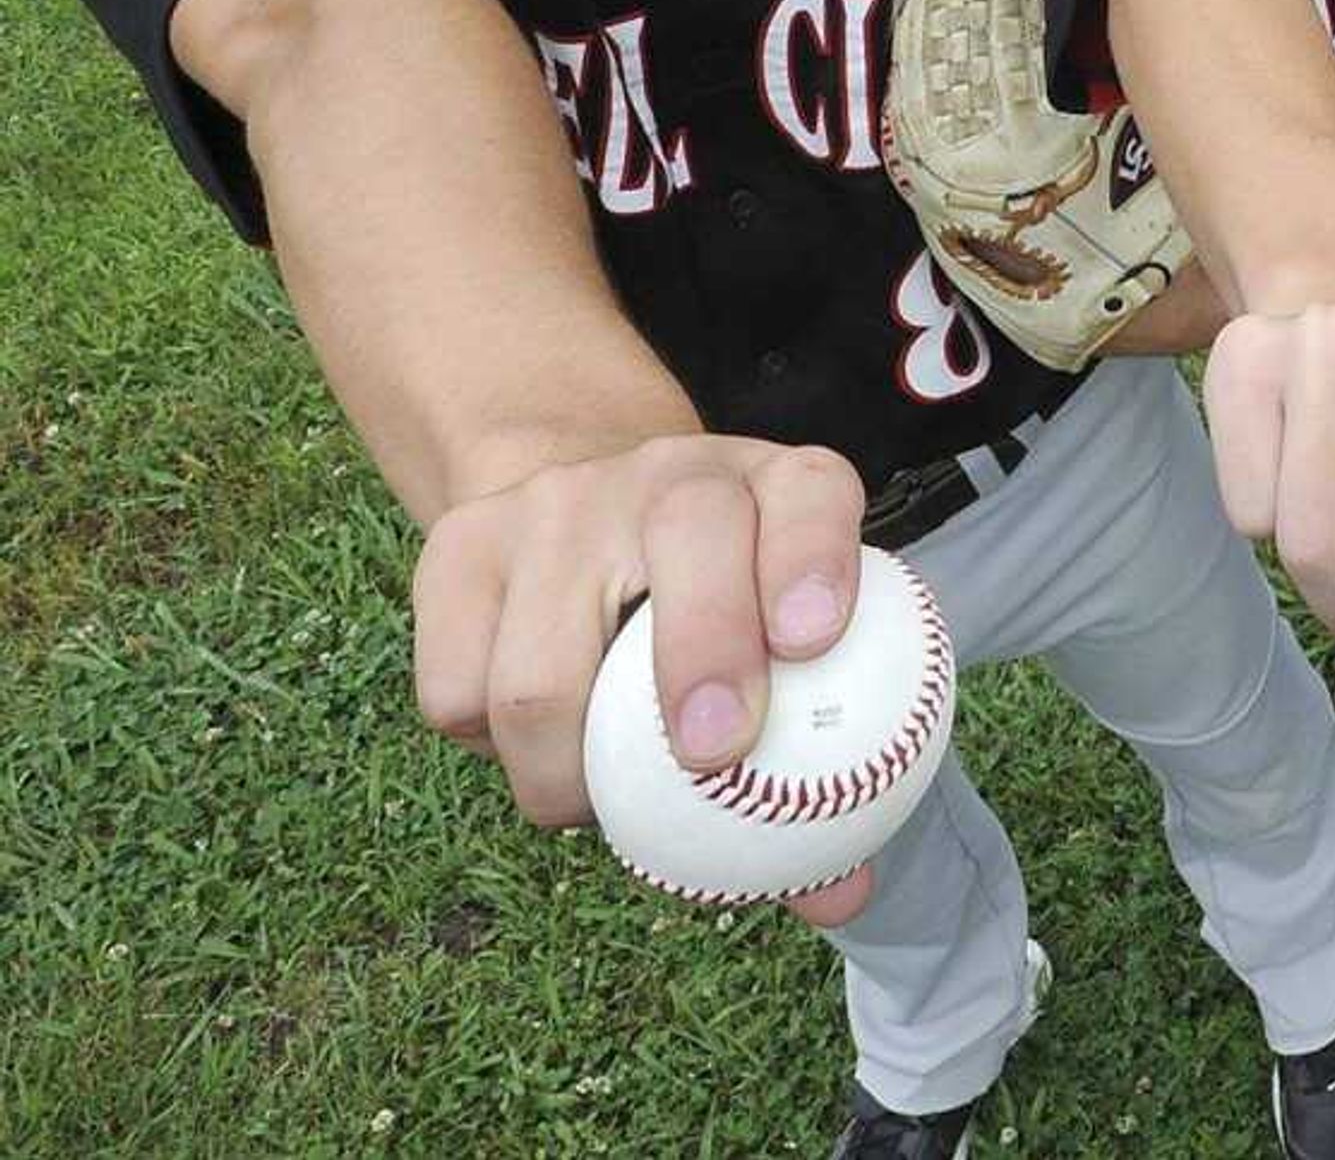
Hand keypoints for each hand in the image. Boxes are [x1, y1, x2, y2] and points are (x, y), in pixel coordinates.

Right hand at [409, 433, 875, 921]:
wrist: (577, 498)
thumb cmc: (717, 609)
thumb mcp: (779, 646)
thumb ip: (819, 769)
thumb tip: (841, 898)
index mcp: (777, 485)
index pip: (810, 495)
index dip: (814, 561)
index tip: (813, 646)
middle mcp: (671, 474)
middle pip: (688, 540)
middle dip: (703, 656)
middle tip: (714, 755)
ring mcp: (552, 505)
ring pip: (540, 665)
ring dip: (567, 772)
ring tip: (599, 803)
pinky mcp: (456, 550)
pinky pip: (455, 694)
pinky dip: (491, 755)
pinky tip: (539, 747)